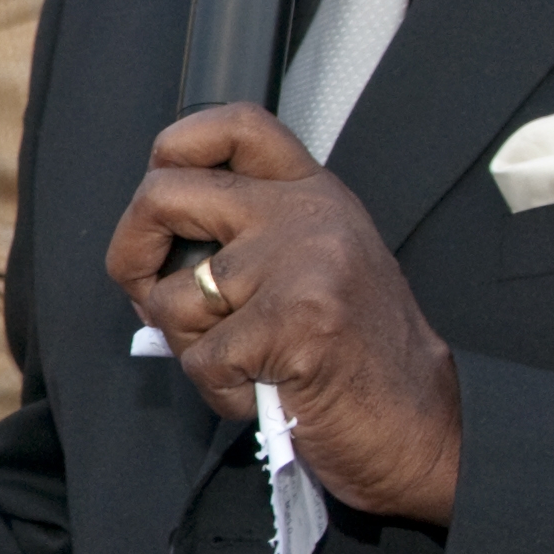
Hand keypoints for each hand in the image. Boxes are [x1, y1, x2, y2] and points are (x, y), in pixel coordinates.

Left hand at [107, 106, 461, 520]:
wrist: (422, 427)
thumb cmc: (356, 359)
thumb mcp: (309, 267)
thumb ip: (244, 238)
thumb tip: (148, 247)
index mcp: (310, 196)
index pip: (234, 126)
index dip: (175, 149)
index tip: (162, 195)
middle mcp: (307, 216)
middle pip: (162, 195)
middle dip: (130, 255)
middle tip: (152, 296)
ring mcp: (303, 265)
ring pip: (171, 297)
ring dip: (190, 346)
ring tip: (248, 362)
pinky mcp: (296, 323)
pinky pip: (200, 361)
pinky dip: (220, 392)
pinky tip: (267, 390)